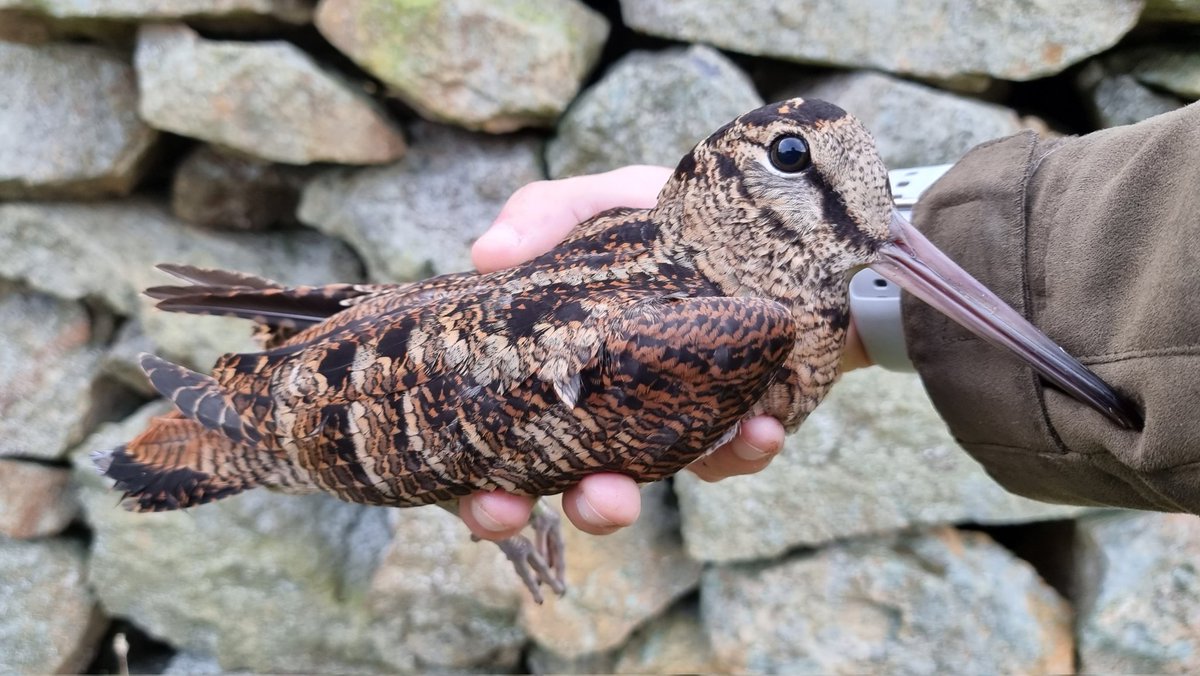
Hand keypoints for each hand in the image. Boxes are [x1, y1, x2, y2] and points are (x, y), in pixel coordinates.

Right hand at [459, 165, 871, 540]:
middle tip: (577, 502)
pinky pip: (734, 454)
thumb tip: (487, 253)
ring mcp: (666, 428)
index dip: (487, 495)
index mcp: (552, 378)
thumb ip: (541, 216)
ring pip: (648, 487)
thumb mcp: (595, 203)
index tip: (488, 499)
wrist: (760, 220)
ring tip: (630, 490)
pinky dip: (744, 449)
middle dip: (578, 508)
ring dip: (633, 500)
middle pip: (573, 490)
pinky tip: (757, 430)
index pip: (504, 454)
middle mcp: (603, 418)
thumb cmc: (654, 220)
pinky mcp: (732, 424)